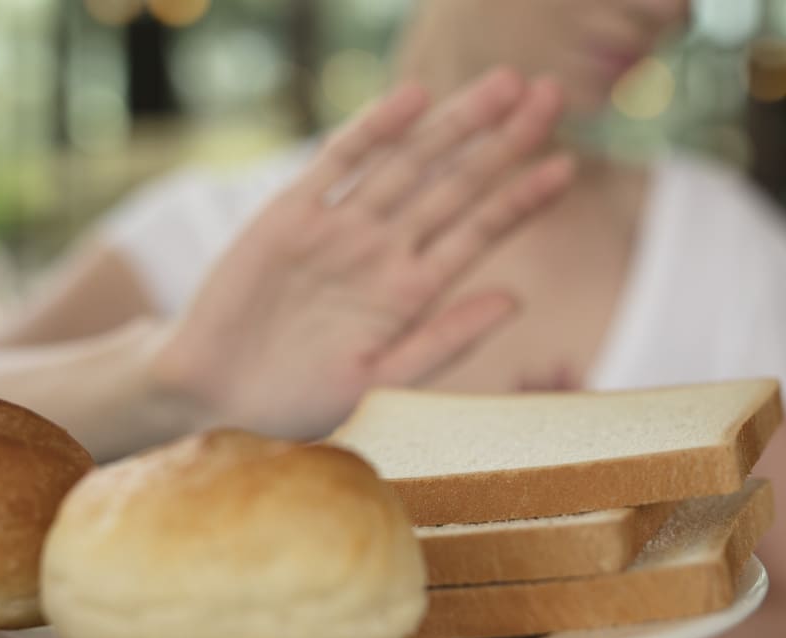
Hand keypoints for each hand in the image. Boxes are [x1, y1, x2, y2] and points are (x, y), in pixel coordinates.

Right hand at [154, 67, 572, 438]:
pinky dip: (374, 131)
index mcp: (411, 292)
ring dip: (456, 124)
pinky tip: (414, 100)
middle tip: (551, 96)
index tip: (567, 167)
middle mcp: (384, 251)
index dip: (521, 199)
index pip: (478, 233)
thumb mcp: (381, 382)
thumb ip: (445, 340)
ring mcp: (340, 227)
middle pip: (455, 185)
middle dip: (503, 142)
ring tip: (505, 86)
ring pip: (409, 163)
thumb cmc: (300, 402)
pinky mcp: (291, 213)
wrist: (218, 396)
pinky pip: (339, 163)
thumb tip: (516, 301)